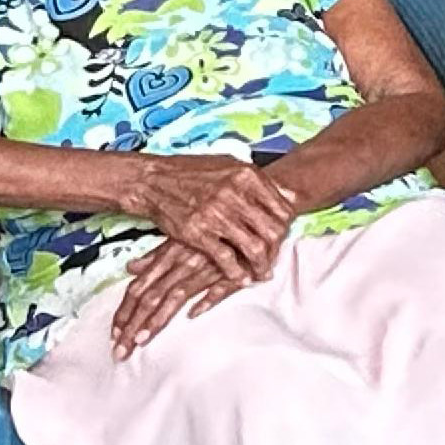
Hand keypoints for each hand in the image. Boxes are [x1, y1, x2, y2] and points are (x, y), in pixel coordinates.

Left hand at [111, 242, 248, 358]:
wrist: (248, 220)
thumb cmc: (213, 232)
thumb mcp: (179, 239)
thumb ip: (155, 256)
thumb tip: (130, 268)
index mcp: (167, 257)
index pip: (138, 288)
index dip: (124, 312)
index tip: (113, 335)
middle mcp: (182, 264)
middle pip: (150, 297)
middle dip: (132, 325)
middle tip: (119, 351)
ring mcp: (206, 268)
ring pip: (175, 296)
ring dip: (157, 319)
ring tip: (141, 341)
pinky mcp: (233, 272)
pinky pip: (219, 287)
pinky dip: (206, 299)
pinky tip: (193, 314)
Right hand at [124, 153, 296, 284]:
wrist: (152, 180)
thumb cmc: (191, 172)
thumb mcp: (229, 165)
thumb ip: (260, 182)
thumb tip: (292, 197)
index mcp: (247, 175)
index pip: (282, 209)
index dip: (286, 228)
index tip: (282, 237)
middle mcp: (235, 193)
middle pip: (272, 231)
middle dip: (277, 250)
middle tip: (274, 259)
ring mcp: (216, 214)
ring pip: (254, 248)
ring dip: (261, 266)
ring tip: (261, 273)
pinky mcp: (198, 232)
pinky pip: (226, 259)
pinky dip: (237, 273)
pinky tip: (241, 279)